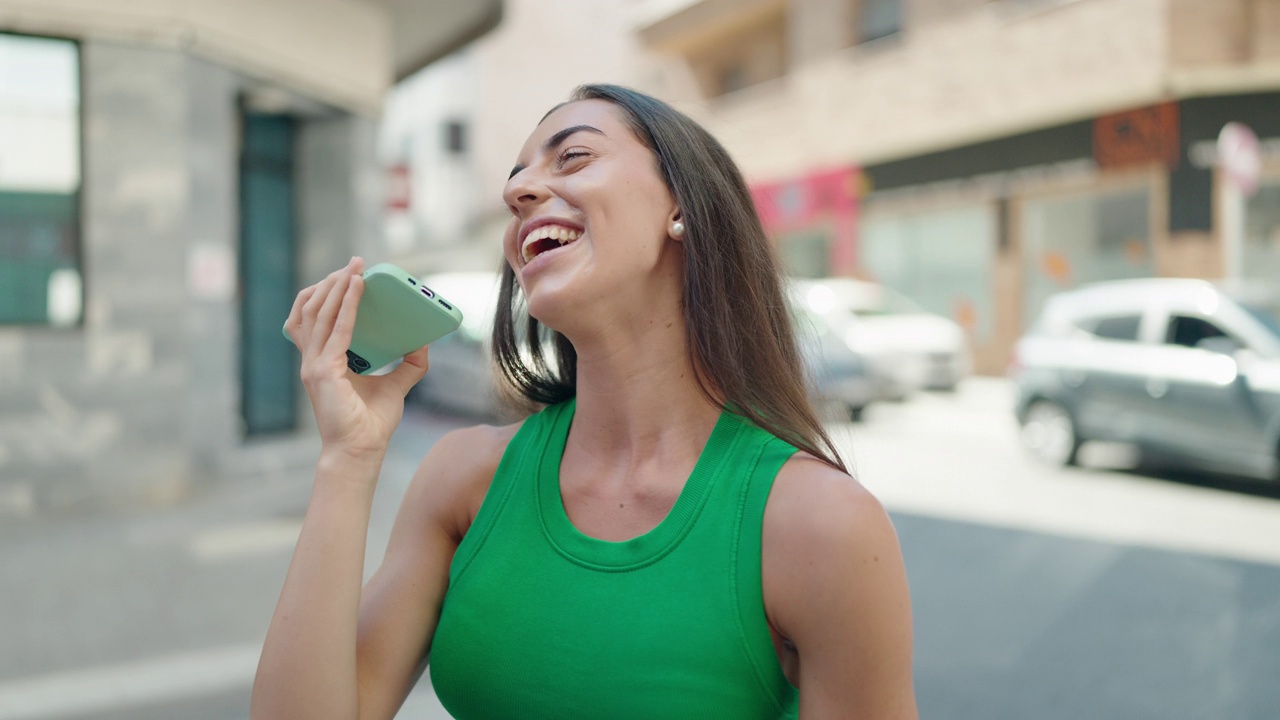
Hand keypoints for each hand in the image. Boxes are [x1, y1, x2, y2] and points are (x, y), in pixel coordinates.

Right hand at [283, 257, 429, 459]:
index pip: (316, 318)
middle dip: (332, 282)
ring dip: (336, 286)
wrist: (361, 452)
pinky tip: (358, 289)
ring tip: (354, 268)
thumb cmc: (372, 424)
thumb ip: (410, 364)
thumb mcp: (397, 386)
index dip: (328, 293)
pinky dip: (346, 306)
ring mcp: (314, 365)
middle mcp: (313, 359)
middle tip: (355, 263)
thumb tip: (425, 341)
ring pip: (318, 313)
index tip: (349, 274)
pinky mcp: (324, 371)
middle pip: (313, 308)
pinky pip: (336, 330)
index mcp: (323, 361)